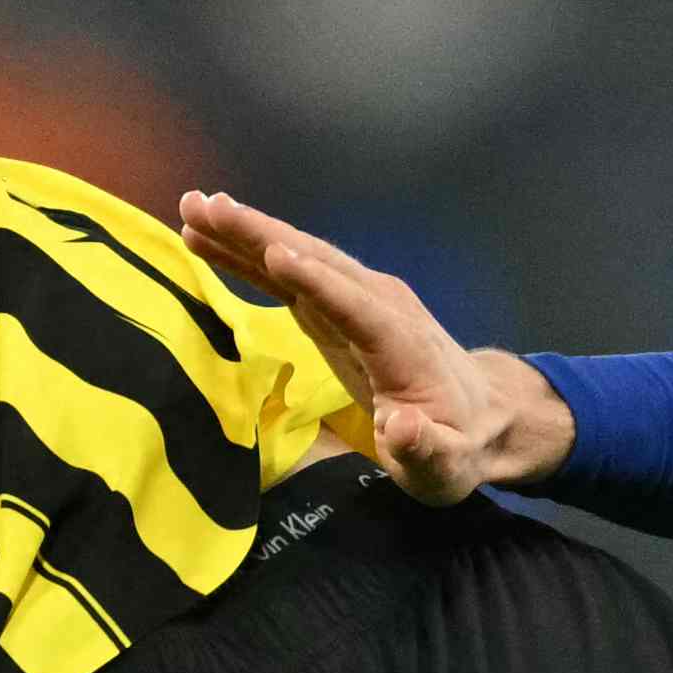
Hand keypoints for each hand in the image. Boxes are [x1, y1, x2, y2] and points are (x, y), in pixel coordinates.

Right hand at [177, 190, 568, 500]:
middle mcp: (380, 305)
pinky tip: (206, 238)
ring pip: (298, 257)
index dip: (319, 282)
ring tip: (192, 209)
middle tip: (207, 207)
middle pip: (318, 263)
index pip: (357, 307)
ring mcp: (358, 299)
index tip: (275, 255)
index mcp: (402, 344)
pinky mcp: (336, 304)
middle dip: (263, 235)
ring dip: (246, 232)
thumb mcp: (445, 464)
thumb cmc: (457, 444)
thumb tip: (403, 429)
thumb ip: (424, 449)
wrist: (481, 415)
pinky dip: (248, 256)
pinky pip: (289, 274)